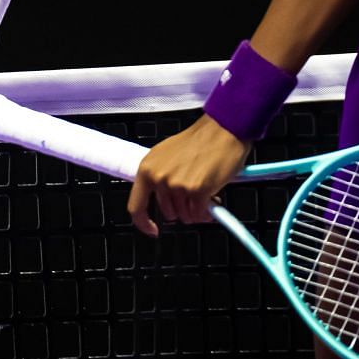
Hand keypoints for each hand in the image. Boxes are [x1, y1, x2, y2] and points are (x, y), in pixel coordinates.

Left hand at [127, 113, 250, 234]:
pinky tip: (213, 197)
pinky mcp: (196, 191)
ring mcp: (177, 185)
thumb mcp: (167, 155)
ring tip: (204, 191)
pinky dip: (207, 210)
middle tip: (194, 195)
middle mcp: (159, 178)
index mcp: (147, 168)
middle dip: (182, 208)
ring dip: (196, 209)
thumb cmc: (199, 140)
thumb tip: (164, 200)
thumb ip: (160, 177)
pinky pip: (199, 214)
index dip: (143, 223)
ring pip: (185, 216)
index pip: (136, 206)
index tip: (152, 229)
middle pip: (168, 213)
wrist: (223, 129)